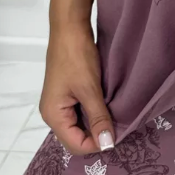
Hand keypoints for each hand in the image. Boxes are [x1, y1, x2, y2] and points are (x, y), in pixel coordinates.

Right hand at [40, 21, 114, 155]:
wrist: (70, 29)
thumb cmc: (76, 57)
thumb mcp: (89, 89)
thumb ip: (98, 118)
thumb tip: (107, 144)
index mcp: (53, 116)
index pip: (75, 145)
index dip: (97, 144)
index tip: (119, 136)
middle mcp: (54, 113)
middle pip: (76, 137)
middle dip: (98, 135)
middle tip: (121, 127)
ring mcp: (61, 103)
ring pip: (80, 125)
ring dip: (97, 123)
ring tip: (117, 118)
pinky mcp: (69, 94)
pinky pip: (82, 112)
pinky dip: (95, 112)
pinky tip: (109, 107)